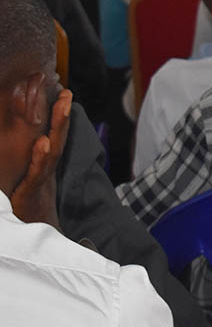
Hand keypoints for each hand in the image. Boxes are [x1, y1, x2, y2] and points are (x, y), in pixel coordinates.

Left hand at [11, 89, 70, 229]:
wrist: (35, 234)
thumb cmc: (31, 206)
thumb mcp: (31, 180)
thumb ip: (34, 161)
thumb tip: (34, 139)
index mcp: (46, 163)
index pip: (55, 134)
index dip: (58, 115)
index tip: (63, 92)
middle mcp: (47, 167)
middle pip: (59, 137)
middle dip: (62, 115)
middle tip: (66, 93)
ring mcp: (42, 178)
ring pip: (53, 149)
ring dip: (58, 127)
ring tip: (61, 107)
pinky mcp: (32, 191)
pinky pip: (38, 171)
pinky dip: (41, 156)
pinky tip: (43, 143)